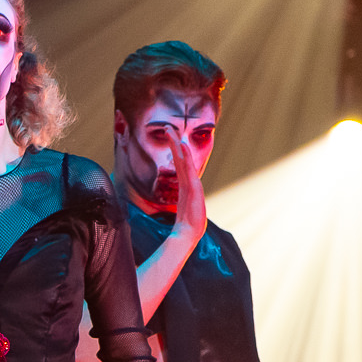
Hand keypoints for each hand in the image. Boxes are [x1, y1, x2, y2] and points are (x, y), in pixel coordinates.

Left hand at [166, 125, 207, 242]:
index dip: (175, 151)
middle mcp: (189, 182)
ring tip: (173, 133)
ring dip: (178, 145)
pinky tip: (181, 147)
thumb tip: (168, 202)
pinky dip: (185, 156)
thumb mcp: (178, 209)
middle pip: (181, 158)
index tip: (170, 138)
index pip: (179, 164)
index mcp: (185, 186)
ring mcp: (192, 184)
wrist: (188, 233)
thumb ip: (176, 203)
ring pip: (184, 160)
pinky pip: (187, 168)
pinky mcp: (193, 188)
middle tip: (168, 128)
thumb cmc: (185, 224)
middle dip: (175, 142)